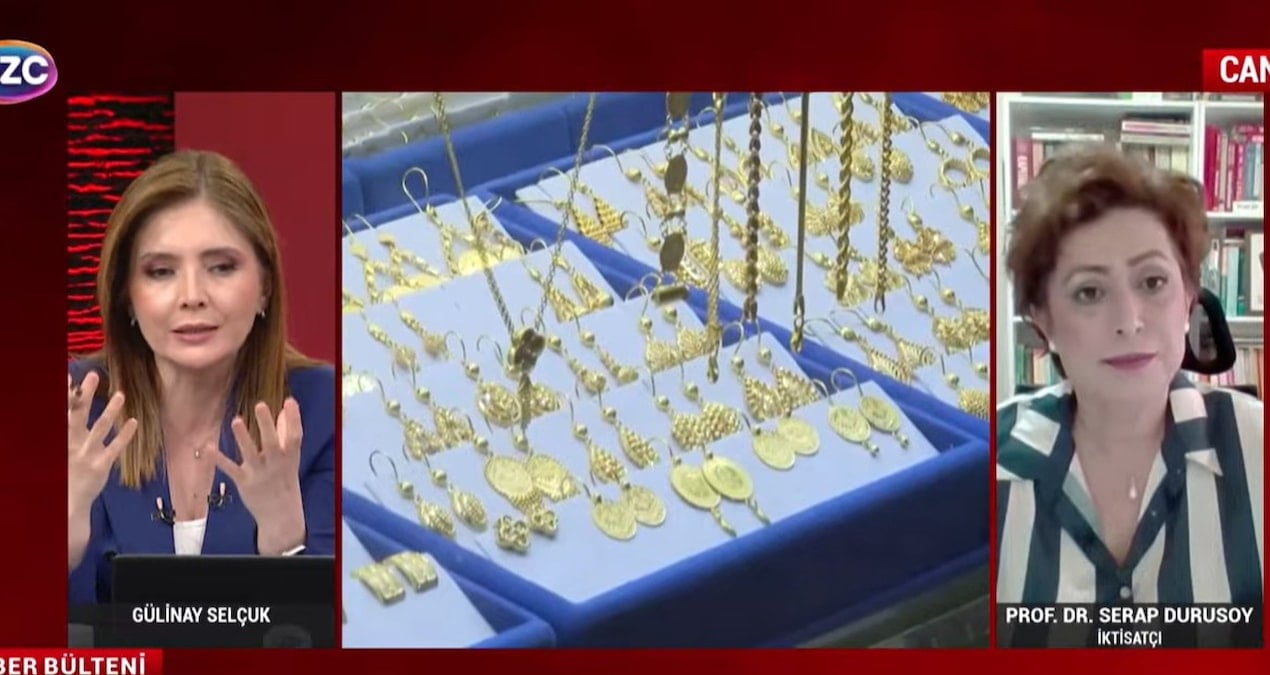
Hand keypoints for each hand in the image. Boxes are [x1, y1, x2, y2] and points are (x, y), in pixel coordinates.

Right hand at [68, 372, 136, 513]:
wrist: (68, 502)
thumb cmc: (67, 469)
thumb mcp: (64, 447)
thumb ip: (68, 427)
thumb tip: (72, 403)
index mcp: (61, 438)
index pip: (62, 412)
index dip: (66, 395)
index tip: (69, 377)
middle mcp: (71, 443)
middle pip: (77, 415)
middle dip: (84, 395)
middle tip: (92, 375)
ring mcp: (87, 454)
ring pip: (99, 429)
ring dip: (109, 411)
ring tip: (121, 395)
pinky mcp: (101, 466)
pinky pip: (114, 448)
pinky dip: (124, 435)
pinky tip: (134, 422)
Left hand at [212, 399, 305, 554]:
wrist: (281, 514)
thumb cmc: (285, 480)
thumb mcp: (290, 459)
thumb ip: (285, 435)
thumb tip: (283, 411)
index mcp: (290, 457)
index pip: (294, 436)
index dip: (294, 418)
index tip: (289, 401)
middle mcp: (275, 463)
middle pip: (271, 441)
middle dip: (266, 424)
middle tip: (260, 405)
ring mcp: (259, 473)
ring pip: (250, 453)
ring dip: (243, 437)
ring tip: (235, 421)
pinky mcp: (244, 482)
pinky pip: (231, 469)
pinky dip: (219, 459)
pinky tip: (208, 448)